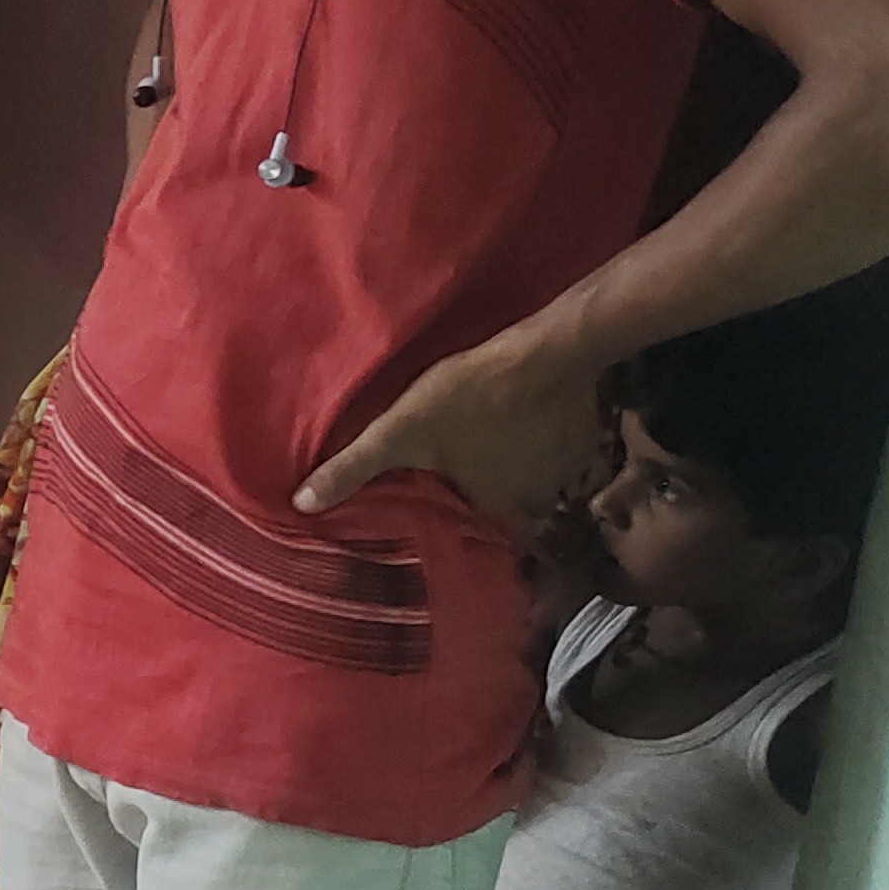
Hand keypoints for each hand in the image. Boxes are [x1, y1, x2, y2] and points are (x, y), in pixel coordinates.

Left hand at [297, 332, 605, 530]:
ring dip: (518, 468)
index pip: (485, 540)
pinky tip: (521, 421)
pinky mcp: (587, 436)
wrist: (548, 348)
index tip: (449, 527)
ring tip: (492, 449)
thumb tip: (301, 505)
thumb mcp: (400, 431)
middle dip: (491, 499)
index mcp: (500, 508)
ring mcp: (572, 469)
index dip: (468, 537)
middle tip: (465, 481)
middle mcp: (543, 500)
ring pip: (537, 479)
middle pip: (511, 510)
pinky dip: (542, 440)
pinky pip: (561, 450)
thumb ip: (354, 468)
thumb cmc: (471, 395)